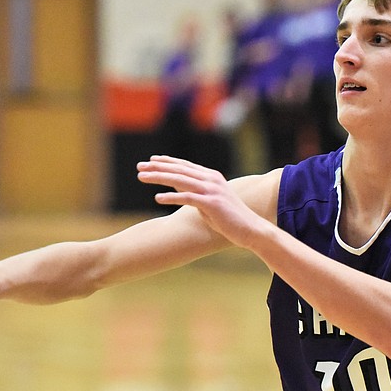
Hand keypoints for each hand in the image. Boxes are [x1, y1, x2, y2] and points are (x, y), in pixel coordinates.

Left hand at [136, 156, 265, 247]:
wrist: (250, 229)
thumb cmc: (229, 218)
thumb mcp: (209, 201)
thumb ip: (194, 191)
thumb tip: (175, 186)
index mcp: (211, 177)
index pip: (185, 165)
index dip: (167, 162)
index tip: (151, 161)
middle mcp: (211, 180)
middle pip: (179, 170)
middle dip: (158, 167)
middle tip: (139, 167)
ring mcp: (212, 190)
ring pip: (180, 180)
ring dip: (159, 178)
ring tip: (142, 177)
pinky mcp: (212, 203)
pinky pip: (188, 198)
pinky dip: (171, 197)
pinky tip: (157, 198)